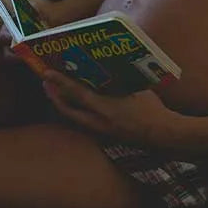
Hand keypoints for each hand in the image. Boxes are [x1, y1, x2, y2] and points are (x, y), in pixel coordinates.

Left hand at [42, 70, 182, 146]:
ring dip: (63, 104)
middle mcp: (98, 121)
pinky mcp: (105, 136)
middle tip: (46, 82)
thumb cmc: (151, 108)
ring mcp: (100, 131)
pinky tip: (77, 106)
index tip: (46, 73)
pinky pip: (84, 123)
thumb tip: (108, 71)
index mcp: (105, 107)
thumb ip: (119, 82)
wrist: (161, 135)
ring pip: (74, 117)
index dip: (60, 82)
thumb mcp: (135, 89)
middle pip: (67, 109)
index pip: (76, 93)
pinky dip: (76, 112)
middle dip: (54, 95)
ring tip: (57, 92)